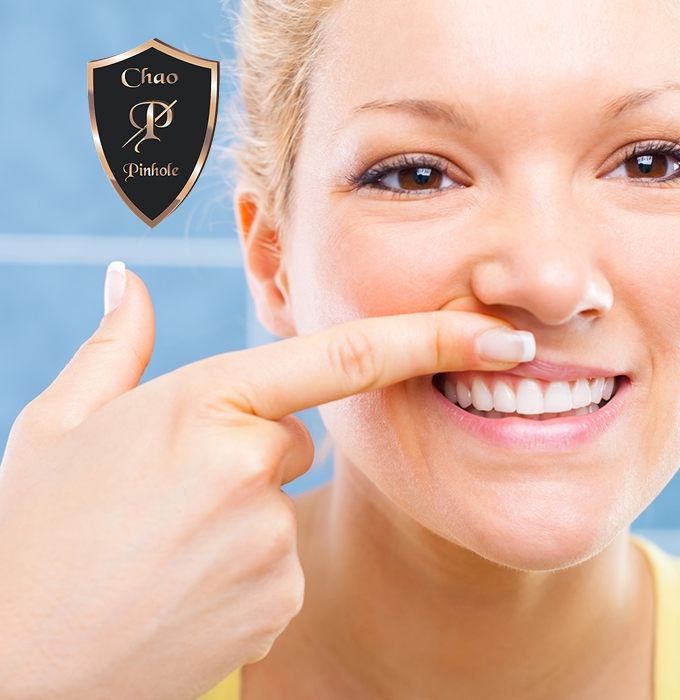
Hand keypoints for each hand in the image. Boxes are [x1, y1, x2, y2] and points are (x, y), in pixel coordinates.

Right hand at [0, 265, 532, 698]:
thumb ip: (114, 343)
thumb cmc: (31, 528)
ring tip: (160, 546)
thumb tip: (125, 279)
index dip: (432, 339)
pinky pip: (278, 566)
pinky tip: (181, 586)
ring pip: (281, 506)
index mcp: (204, 402)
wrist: (13, 659)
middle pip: (290, 441)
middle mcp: (250, 469)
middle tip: (167, 491)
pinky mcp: (277, 602)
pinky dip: (242, 569)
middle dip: (246, 454)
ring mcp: (270, 543)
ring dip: (237, 516)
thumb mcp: (57, 423)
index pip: (342, 357)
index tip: (500, 336)